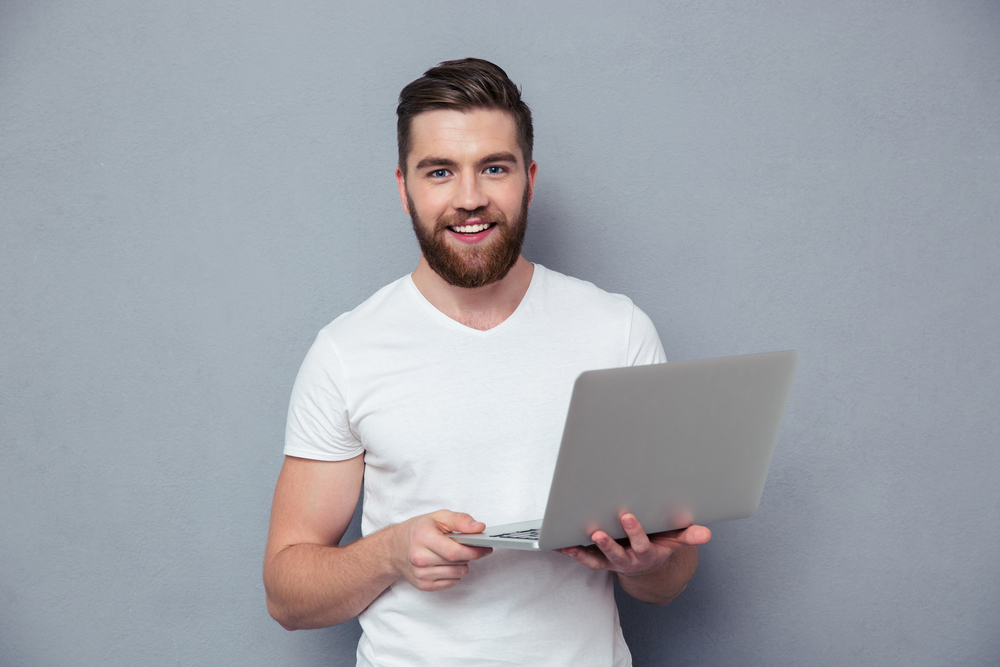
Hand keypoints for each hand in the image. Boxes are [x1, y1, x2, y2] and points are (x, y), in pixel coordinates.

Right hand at [389, 510, 491, 590]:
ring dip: (462, 564)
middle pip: (457, 563)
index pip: (455, 551)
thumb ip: (460, 520)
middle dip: (471, 556)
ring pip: (457, 574)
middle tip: (475, 548)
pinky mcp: (423, 585)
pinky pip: (451, 582)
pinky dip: (454, 573)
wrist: (393, 548)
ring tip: (455, 554)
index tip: (485, 547)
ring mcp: (420, 574)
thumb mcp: (438, 517)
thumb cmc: (418, 530)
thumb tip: (480, 528)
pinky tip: (446, 563)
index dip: (474, 551)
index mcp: (423, 537)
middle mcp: (419, 558)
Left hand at [559, 513, 710, 576]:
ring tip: (570, 545)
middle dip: (607, 543)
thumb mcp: (675, 541)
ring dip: (583, 553)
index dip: (634, 531)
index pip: (641, 543)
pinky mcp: (599, 561)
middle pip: (616, 553)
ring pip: (597, 560)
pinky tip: (558, 545)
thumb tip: (707, 535)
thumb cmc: (659, 544)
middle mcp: (628, 560)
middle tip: (597, 532)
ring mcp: (611, 562)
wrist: (647, 566)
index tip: (626, 516)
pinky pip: (583, 558)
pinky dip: (570, 553)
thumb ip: (688, 536)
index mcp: (646, 553)